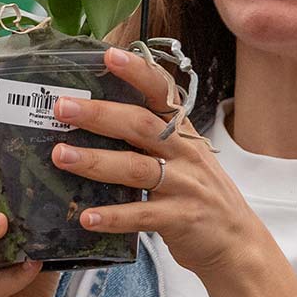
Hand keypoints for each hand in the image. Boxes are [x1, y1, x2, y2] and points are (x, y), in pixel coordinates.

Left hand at [46, 47, 267, 280]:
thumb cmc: (199, 195)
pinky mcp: (181, 219)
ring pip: (136, 168)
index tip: (109, 55)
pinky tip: (87, 217)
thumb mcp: (184, 158)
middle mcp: (186, 153)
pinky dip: (114, 216)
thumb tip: (95, 120)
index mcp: (183, 133)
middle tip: (61, 108)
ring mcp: (185, 185)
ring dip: (95, 161)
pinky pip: (143, 215)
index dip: (137, 72)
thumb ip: (150, 140)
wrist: (237, 241)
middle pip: (140, 125)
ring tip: (60, 156)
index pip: (161, 93)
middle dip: (98, 114)